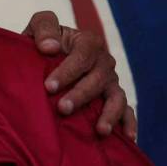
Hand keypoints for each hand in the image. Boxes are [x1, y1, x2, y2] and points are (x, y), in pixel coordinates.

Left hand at [23, 11, 136, 139]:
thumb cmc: (40, 44)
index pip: (83, 54)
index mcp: (87, 42)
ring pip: (116, 97)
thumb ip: (43, 28)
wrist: (41, 62)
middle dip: (81, 95)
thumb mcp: (37, 28)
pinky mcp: (112, 99)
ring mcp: (110, 82)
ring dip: (109, 113)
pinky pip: (126, 111)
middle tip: (62, 109)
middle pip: (98, 78)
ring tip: (99, 130)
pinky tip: (127, 138)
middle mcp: (103, 62)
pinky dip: (129, 123)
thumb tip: (50, 47)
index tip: (49, 87)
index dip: (68, 70)